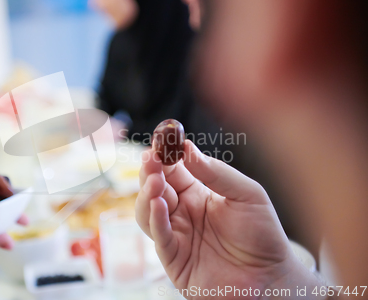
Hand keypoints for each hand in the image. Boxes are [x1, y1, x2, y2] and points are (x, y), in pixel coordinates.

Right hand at [136, 140, 320, 298]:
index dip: (164, 155)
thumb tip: (188, 149)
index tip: (160, 141)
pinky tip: (159, 204)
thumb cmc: (263, 235)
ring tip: (154, 180)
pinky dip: (155, 218)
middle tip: (151, 157)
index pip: (173, 170)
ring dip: (147, 194)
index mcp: (198, 194)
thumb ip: (217, 172)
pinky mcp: (174, 258)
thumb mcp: (247, 194)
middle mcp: (183, 213)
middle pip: (155, 187)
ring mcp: (177, 235)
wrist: (272, 278)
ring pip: (147, 210)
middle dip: (150, 171)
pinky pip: (158, 236)